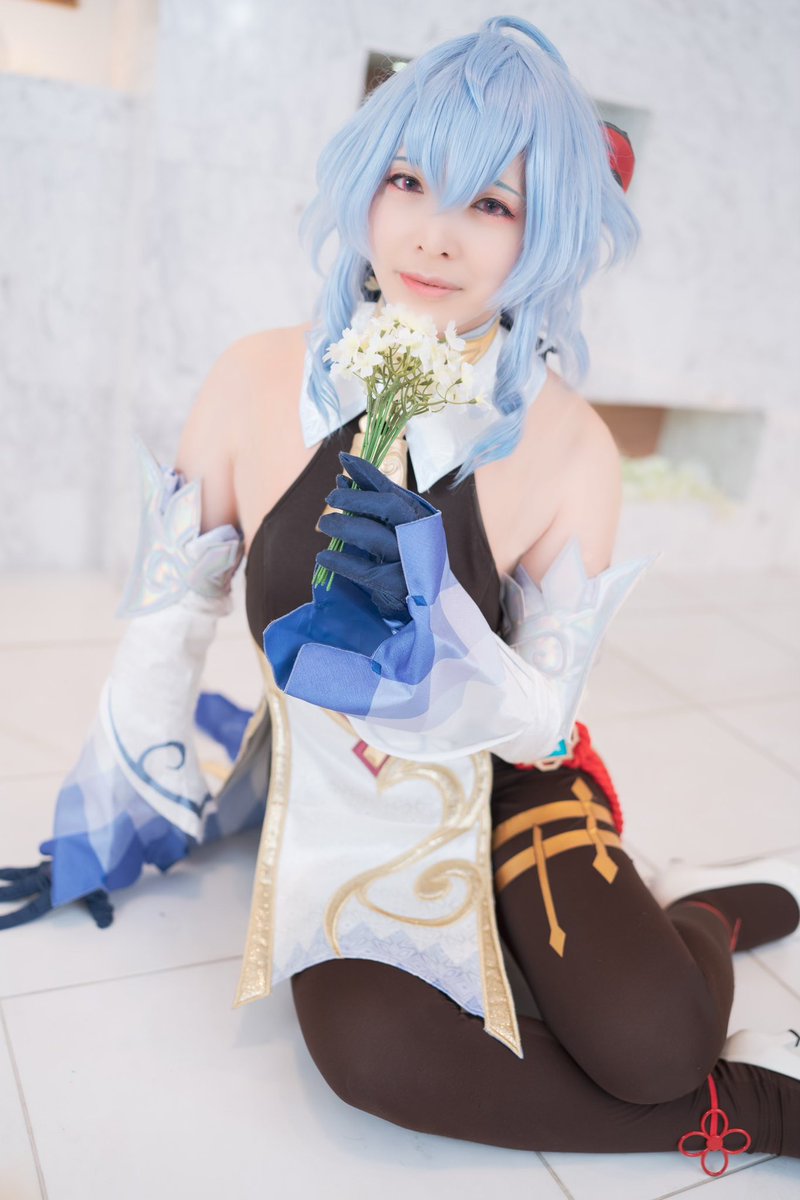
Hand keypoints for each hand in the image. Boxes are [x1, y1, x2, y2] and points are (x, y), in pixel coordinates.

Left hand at [315, 452, 434, 621]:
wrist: (424, 609)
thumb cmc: (403, 564)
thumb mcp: (390, 532)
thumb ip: (370, 508)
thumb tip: (341, 479)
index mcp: (419, 519)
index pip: (392, 489)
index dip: (368, 473)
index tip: (344, 460)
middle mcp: (419, 537)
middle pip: (389, 507)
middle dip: (357, 498)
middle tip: (330, 497)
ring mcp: (411, 562)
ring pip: (376, 536)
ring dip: (345, 527)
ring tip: (323, 524)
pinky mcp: (399, 587)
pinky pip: (365, 570)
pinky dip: (341, 561)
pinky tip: (323, 556)